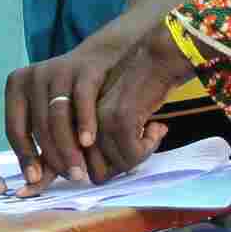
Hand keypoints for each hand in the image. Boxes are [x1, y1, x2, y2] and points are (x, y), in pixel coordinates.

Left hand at [6, 39, 128, 192]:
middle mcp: (34, 76)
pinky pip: (82, 101)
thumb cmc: (73, 99)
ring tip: (80, 170)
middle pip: (38, 126)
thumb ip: (43, 153)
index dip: (25, 157)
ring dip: (68, 148)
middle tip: (68, 179)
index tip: (35, 181)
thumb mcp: (53, 121)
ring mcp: (59, 69)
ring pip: (58, 117)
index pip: (15, 129)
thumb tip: (29, 189)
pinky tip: (89, 143)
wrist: (105, 60)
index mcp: (17, 86)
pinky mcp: (84, 68)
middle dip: (53, 158)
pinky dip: (84, 124)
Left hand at [88, 27, 194, 182]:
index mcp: (72, 122)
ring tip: (152, 132)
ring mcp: (98, 120)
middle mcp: (80, 122)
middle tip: (143, 147)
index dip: (107, 169)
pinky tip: (158, 126)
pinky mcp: (118, 117)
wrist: (157, 58)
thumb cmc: (137, 88)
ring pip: (118, 166)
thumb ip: (103, 142)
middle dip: (124, 167)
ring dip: (140, 156)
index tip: (131, 154)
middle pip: (99, 174)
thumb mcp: (111, 117)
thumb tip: (104, 173)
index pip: (82, 168)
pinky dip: (150, 146)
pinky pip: (133, 154)